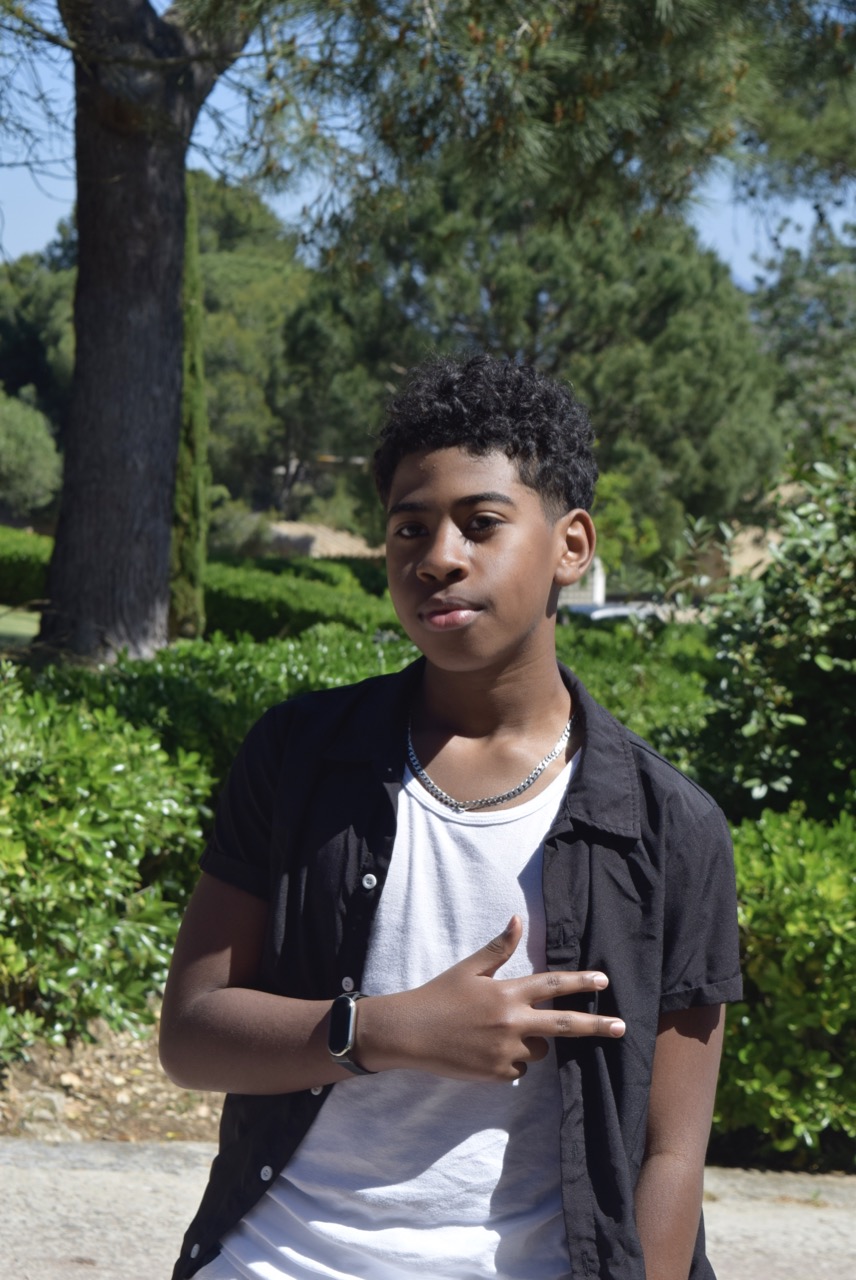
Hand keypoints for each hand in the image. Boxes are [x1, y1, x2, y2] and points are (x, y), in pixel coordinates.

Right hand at [357, 915, 624, 1081]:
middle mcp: (511, 1022)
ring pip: (539, 1051)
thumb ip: (498, 948)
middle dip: (596, 1025)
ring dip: (531, 1043)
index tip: (604, 981)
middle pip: (564, 1026)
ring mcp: (506, 1052)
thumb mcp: (468, 968)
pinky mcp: (497, 1075)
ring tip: (497, 1034)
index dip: (580, 982)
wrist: (409, 1033)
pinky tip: (485, 1051)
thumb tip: (518, 920)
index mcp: (506, 992)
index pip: (552, 985)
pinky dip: (511, 1062)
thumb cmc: (438, 995)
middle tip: (621, 1027)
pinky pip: (518, 1070)